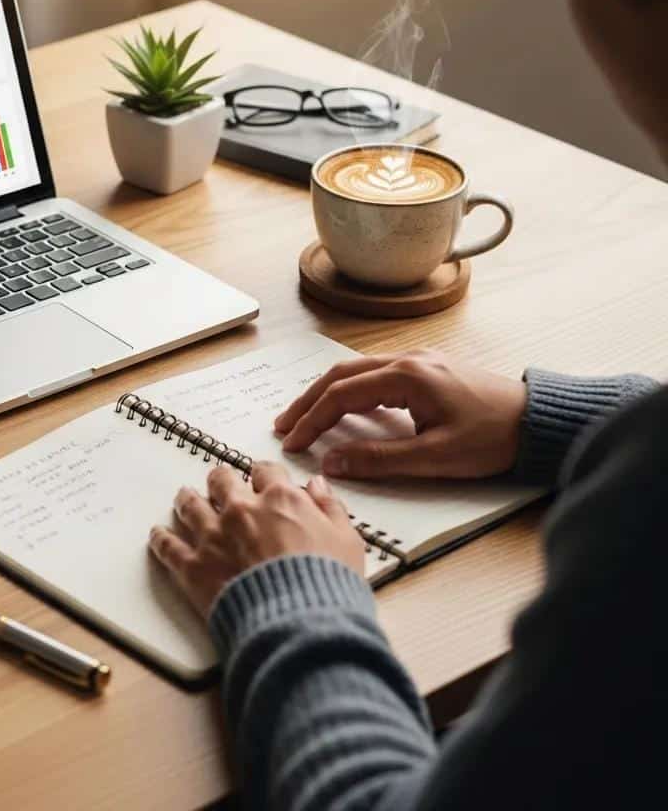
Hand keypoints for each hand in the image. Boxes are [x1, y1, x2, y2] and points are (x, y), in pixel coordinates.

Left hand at [148, 461, 364, 618]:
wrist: (300, 625)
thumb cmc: (328, 586)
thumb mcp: (347, 541)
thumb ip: (330, 508)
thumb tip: (318, 486)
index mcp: (280, 500)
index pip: (266, 472)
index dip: (263, 474)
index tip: (260, 477)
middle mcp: (242, 510)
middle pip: (222, 482)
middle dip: (221, 481)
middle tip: (219, 483)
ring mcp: (213, 537)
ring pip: (191, 506)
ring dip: (187, 500)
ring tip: (184, 498)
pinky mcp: (193, 568)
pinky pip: (168, 547)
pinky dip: (161, 539)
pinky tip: (157, 535)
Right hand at [274, 349, 526, 479]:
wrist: (539, 421)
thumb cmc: (493, 439)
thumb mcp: (435, 458)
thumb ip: (379, 459)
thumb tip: (332, 463)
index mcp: (407, 376)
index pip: (341, 394)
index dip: (311, 420)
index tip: (292, 443)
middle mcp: (407, 360)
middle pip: (341, 375)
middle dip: (308, 401)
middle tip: (284, 426)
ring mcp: (417, 361)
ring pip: (356, 371)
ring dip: (326, 393)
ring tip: (304, 417)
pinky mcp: (426, 369)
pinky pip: (374, 373)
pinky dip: (349, 390)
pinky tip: (343, 407)